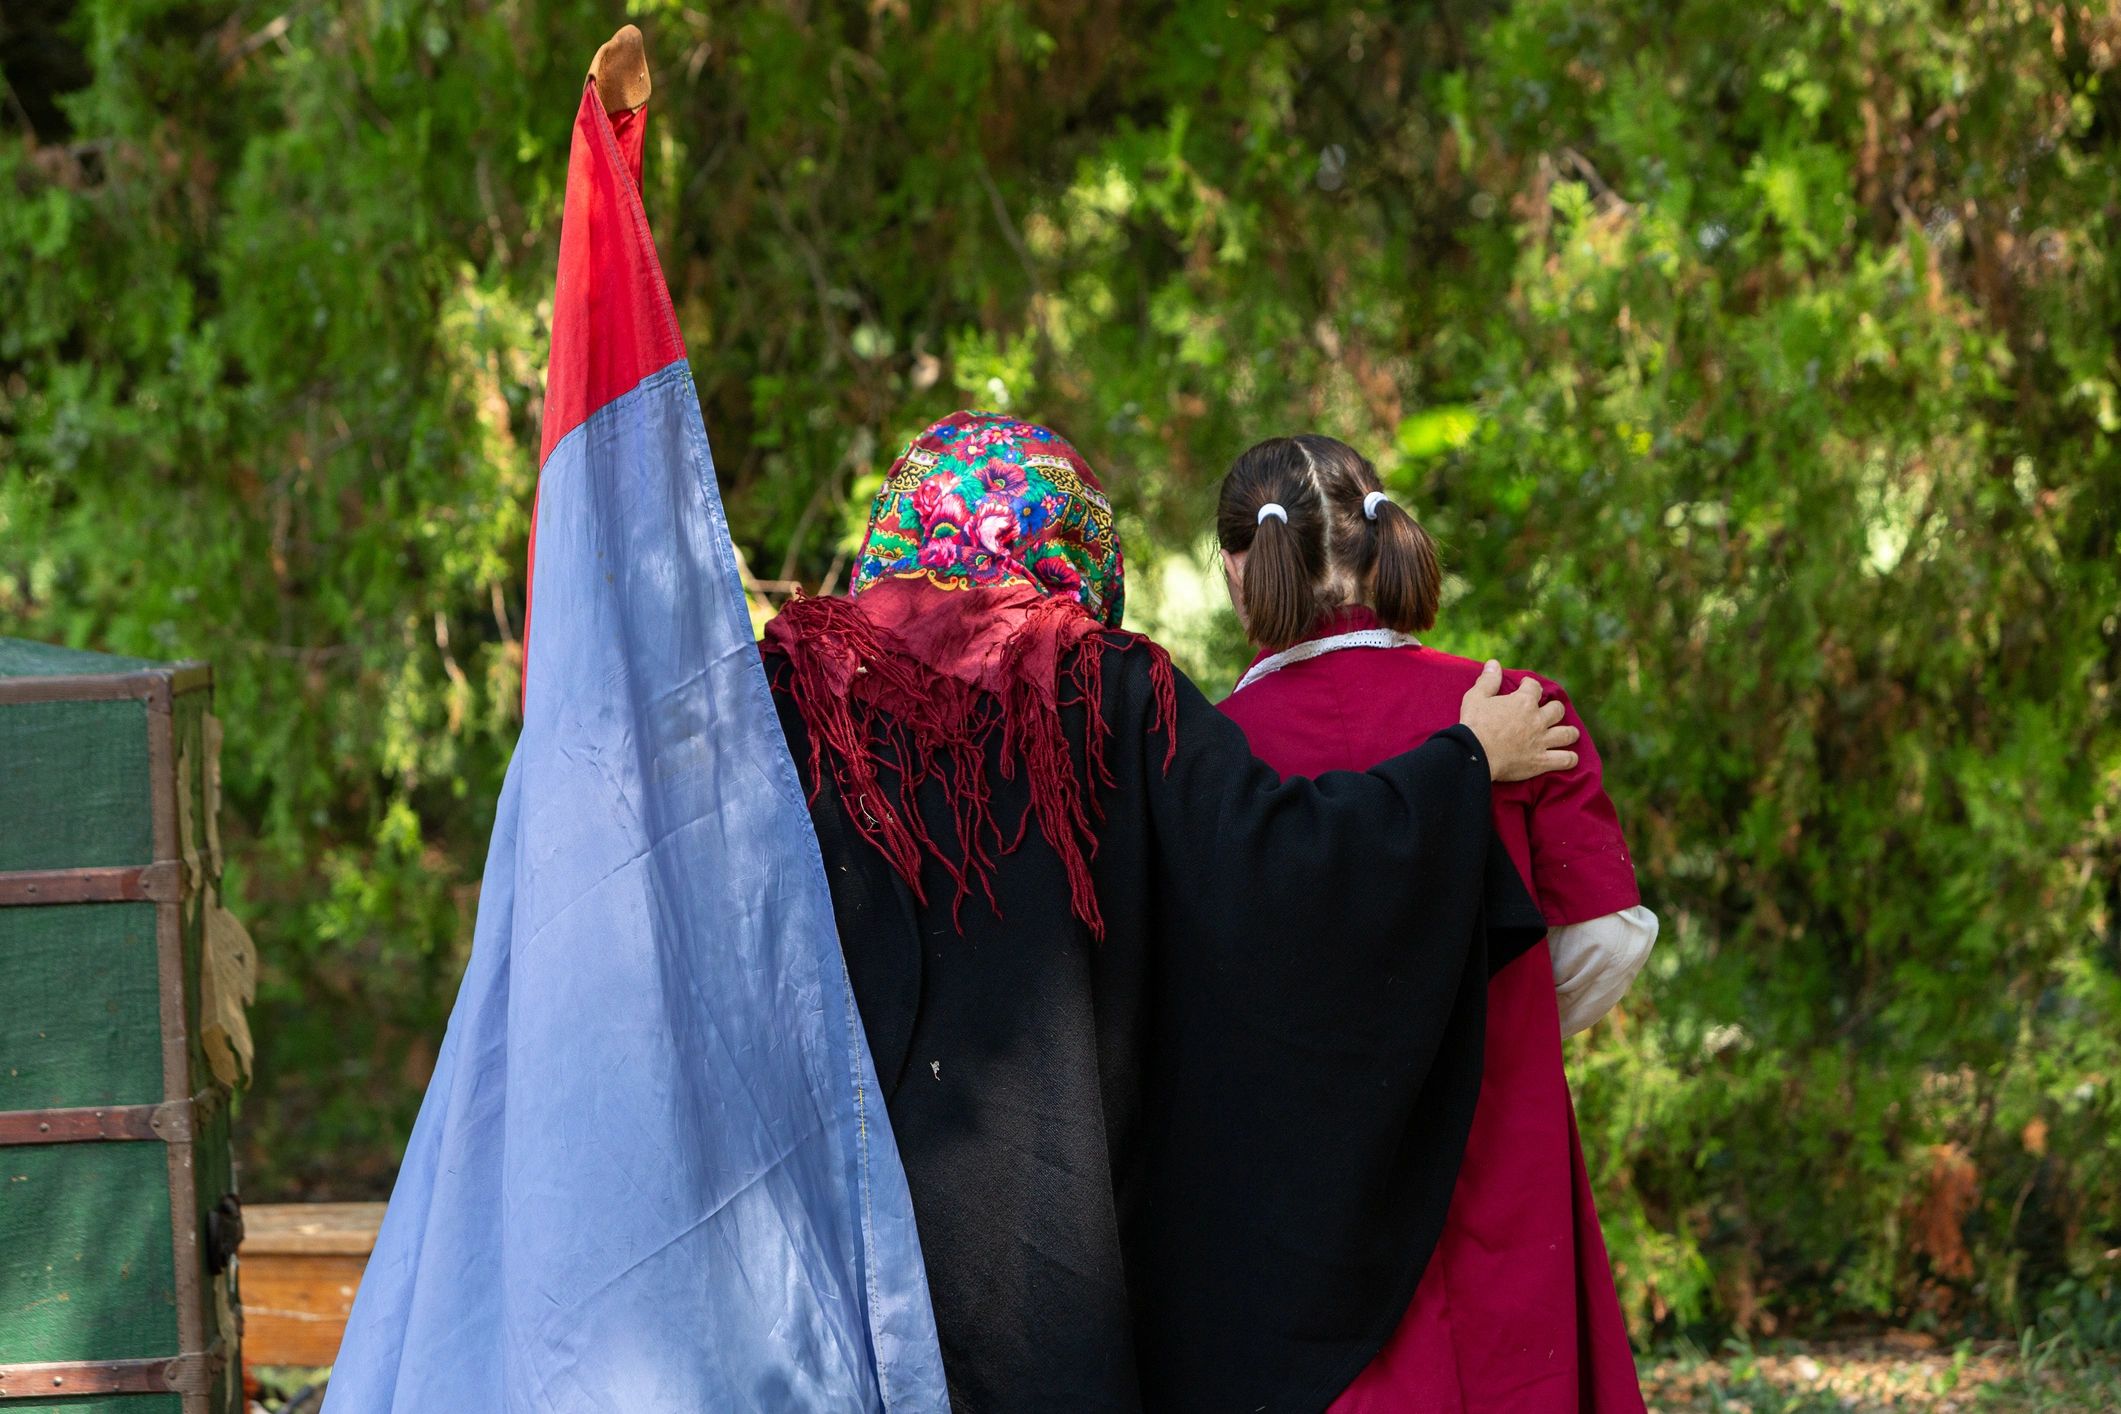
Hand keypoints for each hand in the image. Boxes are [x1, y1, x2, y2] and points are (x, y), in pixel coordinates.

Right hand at [1458, 661, 1578, 781]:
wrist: (1474, 755)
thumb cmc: (1474, 725)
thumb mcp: (1476, 697)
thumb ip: (1488, 680)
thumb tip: (1493, 663)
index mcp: (1523, 702)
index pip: (1535, 687)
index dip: (1531, 685)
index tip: (1526, 686)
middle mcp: (1537, 719)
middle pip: (1557, 710)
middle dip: (1554, 708)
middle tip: (1548, 712)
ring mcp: (1542, 741)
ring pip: (1567, 734)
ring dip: (1570, 732)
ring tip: (1568, 733)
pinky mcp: (1541, 761)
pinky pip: (1565, 759)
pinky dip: (1570, 758)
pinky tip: (1570, 758)